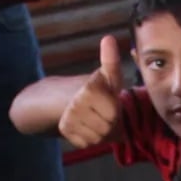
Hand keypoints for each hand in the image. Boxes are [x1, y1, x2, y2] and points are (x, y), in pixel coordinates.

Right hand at [58, 36, 124, 150]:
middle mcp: (79, 101)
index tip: (109, 78)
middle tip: (105, 113)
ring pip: (99, 138)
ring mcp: (70, 116)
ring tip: (96, 119)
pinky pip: (87, 143)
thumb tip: (108, 38)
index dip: (116, 110)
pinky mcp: (65, 129)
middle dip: (112, 124)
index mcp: (92, 86)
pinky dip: (90, 139)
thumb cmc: (98, 89)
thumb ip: (111, 62)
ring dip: (102, 133)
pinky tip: (86, 126)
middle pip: (110, 127)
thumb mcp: (109, 76)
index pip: (114, 113)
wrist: (65, 99)